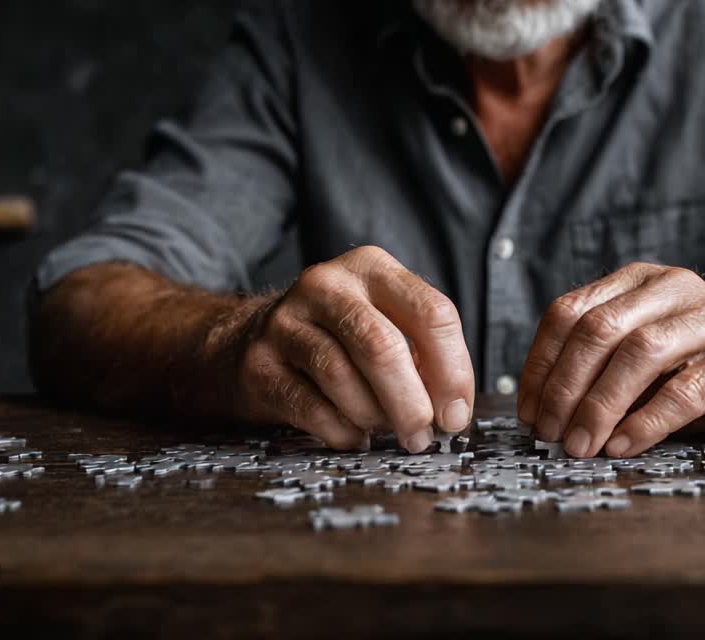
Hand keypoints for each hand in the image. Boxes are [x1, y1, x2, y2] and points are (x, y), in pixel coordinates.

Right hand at [235, 246, 474, 451]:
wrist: (249, 339)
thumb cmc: (337, 336)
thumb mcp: (384, 321)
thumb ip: (423, 356)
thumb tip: (451, 410)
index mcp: (371, 268)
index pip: (431, 313)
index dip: (453, 371)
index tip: (456, 413)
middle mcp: (326, 285)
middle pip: (382, 346)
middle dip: (411, 402)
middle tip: (422, 435)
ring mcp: (285, 322)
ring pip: (341, 376)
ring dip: (373, 416)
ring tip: (383, 430)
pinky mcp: (259, 364)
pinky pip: (308, 406)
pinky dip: (340, 431)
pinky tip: (353, 436)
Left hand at [516, 263, 704, 457]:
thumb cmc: (701, 368)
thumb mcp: (643, 358)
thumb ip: (600, 368)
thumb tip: (540, 413)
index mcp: (638, 282)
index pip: (569, 312)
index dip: (540, 364)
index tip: (528, 412)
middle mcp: (673, 289)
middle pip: (599, 330)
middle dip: (565, 387)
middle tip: (549, 435)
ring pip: (640, 354)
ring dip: (601, 405)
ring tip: (580, 446)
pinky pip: (686, 390)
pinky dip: (647, 422)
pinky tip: (622, 446)